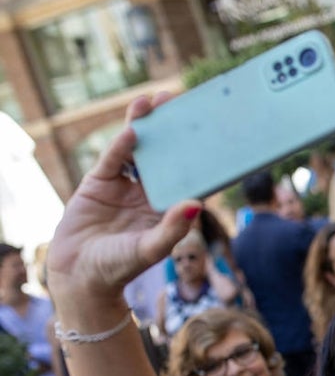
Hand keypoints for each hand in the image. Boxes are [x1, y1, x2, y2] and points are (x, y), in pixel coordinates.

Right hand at [46, 95, 198, 304]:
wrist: (79, 275)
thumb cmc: (120, 267)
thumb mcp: (150, 248)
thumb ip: (173, 228)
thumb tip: (197, 204)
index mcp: (170, 209)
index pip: (190, 178)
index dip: (201, 156)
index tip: (214, 132)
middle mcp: (150, 194)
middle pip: (166, 156)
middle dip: (174, 130)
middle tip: (182, 100)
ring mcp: (125, 186)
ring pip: (139, 151)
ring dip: (146, 126)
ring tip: (154, 101)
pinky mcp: (100, 182)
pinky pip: (114, 159)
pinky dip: (122, 144)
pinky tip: (133, 128)